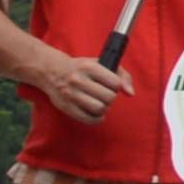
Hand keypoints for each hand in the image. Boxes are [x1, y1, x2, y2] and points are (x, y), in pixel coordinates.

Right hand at [5, 39, 125, 124]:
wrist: (52, 71)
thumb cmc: (81, 68)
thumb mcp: (100, 63)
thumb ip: (122, 75)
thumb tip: (131, 93)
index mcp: (89, 67)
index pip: (115, 83)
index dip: (116, 86)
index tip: (110, 84)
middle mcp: (79, 80)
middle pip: (109, 97)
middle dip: (110, 97)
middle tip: (104, 94)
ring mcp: (71, 95)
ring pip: (100, 109)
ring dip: (104, 108)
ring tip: (99, 102)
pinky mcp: (66, 107)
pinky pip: (89, 119)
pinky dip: (97, 118)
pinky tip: (95, 112)